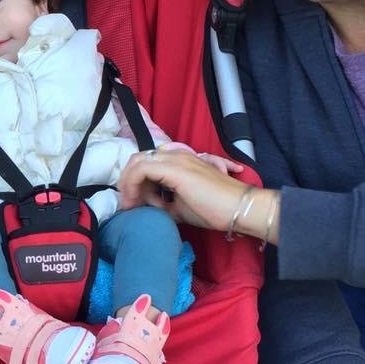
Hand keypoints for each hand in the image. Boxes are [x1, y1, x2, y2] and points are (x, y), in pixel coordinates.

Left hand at [117, 148, 250, 228]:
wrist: (238, 208)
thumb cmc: (214, 208)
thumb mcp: (179, 206)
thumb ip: (162, 202)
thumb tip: (146, 205)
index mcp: (177, 160)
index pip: (145, 162)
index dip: (133, 181)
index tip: (133, 204)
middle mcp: (174, 155)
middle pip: (137, 159)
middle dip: (126, 182)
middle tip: (127, 204)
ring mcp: (174, 159)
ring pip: (137, 162)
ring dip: (128, 184)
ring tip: (131, 206)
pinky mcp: (173, 168)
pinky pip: (141, 170)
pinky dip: (133, 186)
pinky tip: (137, 202)